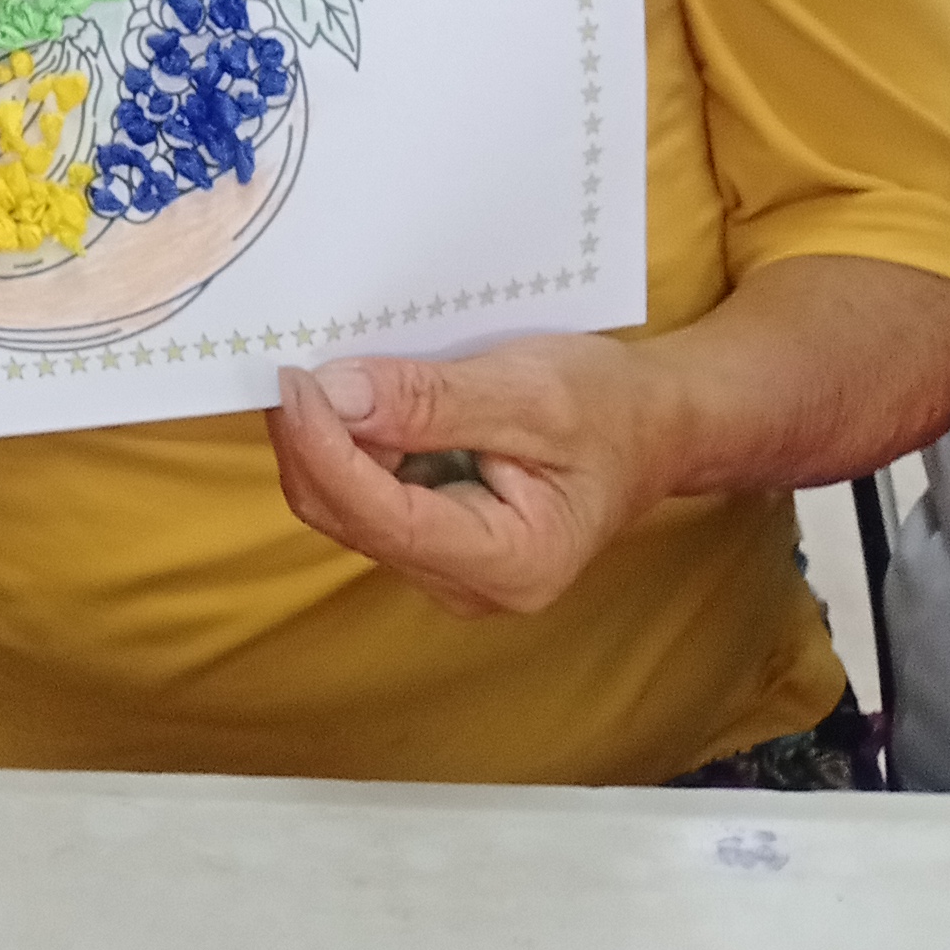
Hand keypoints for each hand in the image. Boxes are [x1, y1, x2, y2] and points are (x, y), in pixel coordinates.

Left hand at [269, 338, 674, 617]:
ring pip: (348, 509)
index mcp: (514, 563)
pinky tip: (352, 400)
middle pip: (353, 518)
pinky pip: (365, 496)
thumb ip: (432, 401)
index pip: (385, 516)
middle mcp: (472, 586)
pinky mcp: (433, 540)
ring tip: (325, 372)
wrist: (655, 426)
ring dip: (325, 442)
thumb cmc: (611, 409)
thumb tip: (334, 396)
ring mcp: (448, 569)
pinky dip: (347, 447)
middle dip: (314, 444)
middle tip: (296, 362)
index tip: (295, 381)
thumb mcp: (530, 390)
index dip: (325, 450)